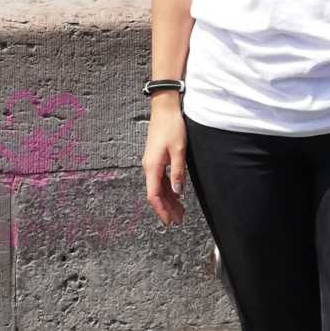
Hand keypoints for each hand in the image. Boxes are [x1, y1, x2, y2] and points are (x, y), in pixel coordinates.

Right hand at [141, 97, 187, 226]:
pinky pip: (160, 179)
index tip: (169, 221)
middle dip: (166, 209)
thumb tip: (178, 192)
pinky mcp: (156, 159)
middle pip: (156, 194)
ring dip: (169, 200)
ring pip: (158, 187)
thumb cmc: (171, 127)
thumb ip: (178, 172)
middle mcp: (149, 167)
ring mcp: (152, 163)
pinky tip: (176, 195)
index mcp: (152, 167)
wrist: (164, 109)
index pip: (153, 196)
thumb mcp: (179, 150)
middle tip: (178, 221)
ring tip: (180, 212)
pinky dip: (168, 189)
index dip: (161, 210)